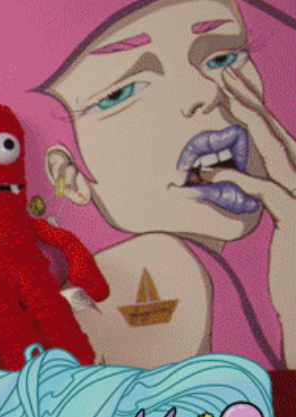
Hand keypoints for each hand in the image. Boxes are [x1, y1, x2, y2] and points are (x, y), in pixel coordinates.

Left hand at [215, 65, 295, 219]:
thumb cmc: (290, 260)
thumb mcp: (275, 218)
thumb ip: (260, 192)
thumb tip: (224, 174)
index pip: (273, 136)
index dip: (253, 107)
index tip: (230, 83)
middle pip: (275, 133)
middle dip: (250, 100)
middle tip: (224, 74)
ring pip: (276, 151)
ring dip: (249, 123)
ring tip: (224, 99)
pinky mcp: (295, 216)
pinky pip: (267, 191)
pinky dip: (238, 179)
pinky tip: (210, 172)